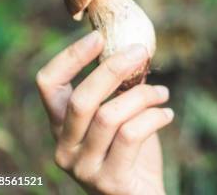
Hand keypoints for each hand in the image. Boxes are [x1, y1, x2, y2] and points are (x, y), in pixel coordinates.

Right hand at [36, 31, 173, 194]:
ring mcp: (84, 167)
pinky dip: (155, 117)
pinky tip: (168, 114)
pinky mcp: (110, 181)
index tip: (98, 36)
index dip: (70, 56)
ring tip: (163, 94)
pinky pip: (132, 135)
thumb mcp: (121, 115)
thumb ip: (118, 88)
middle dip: (113, 68)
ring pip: (110, 116)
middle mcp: (64, 147)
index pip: (48, 84)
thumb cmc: (133, 152)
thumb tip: (133, 45)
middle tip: (141, 51)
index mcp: (61, 126)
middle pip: (81, 99)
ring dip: (144, 96)